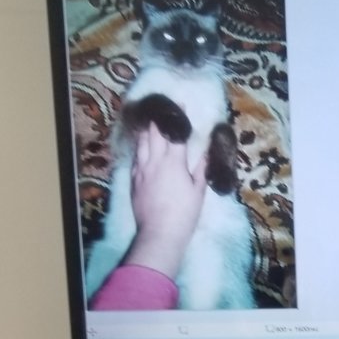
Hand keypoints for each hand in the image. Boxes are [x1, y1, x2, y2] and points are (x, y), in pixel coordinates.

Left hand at [123, 123, 208, 277]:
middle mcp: (155, 161)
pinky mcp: (133, 179)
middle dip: (158, 119)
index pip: (175, 134)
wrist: (159, 232)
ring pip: (141, 142)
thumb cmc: (184, 214)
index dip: (178, 118)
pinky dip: (139, 147)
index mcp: (173, 162)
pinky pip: (136, 157)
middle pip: (154, 133)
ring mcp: (141, 169)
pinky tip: (141, 145)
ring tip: (149, 121)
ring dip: (146, 130)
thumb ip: (200, 168)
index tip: (180, 105)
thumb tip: (205, 152)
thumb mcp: (198, 191)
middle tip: (162, 109)